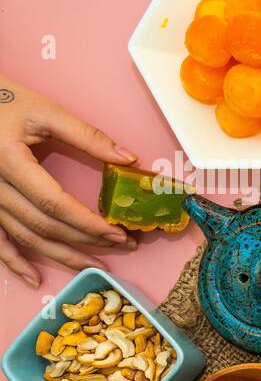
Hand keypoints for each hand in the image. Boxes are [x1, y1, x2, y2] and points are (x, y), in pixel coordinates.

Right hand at [0, 75, 137, 287]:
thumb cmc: (0, 101)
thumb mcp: (43, 110)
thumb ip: (86, 135)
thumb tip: (128, 158)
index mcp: (9, 160)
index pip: (54, 202)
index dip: (87, 222)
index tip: (118, 232)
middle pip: (43, 225)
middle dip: (85, 240)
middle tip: (122, 245)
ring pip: (24, 237)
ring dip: (61, 255)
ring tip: (95, 265)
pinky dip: (14, 262)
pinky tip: (34, 279)